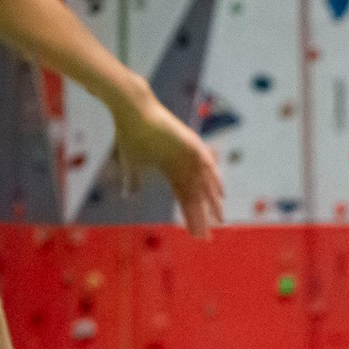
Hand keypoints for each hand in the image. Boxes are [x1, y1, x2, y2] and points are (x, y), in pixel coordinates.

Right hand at [112, 92, 223, 238]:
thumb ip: (134, 180)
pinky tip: (220, 193)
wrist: (131, 111)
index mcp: (172, 170)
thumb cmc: (129, 134)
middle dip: (200, 217)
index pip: (184, 199)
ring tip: (217, 220)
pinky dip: (213, 178)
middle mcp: (184, 164)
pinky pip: (207, 164)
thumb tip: (128, 195)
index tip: (194, 234)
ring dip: (210, 203)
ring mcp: (189, 154)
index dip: (189, 217)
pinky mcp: (192, 143)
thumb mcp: (131, 163)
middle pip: (195, 196)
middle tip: (206, 237)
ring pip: (203, 184)